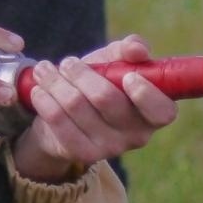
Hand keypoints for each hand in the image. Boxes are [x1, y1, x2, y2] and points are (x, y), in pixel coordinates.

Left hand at [13, 35, 177, 182]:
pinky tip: (39, 90)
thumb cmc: (98, 84)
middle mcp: (136, 135)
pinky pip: (58, 121)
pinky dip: (46, 100)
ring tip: (44, 70)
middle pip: (107, 99)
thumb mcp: (113, 64)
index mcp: (153, 113)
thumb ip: (127, 51)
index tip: (127, 76)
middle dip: (81, 74)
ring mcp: (109, 147)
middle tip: (67, 62)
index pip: (162, 111)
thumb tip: (137, 48)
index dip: (146, 94)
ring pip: (77, 105)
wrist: (65, 119)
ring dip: (56, 82)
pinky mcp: (82, 154)